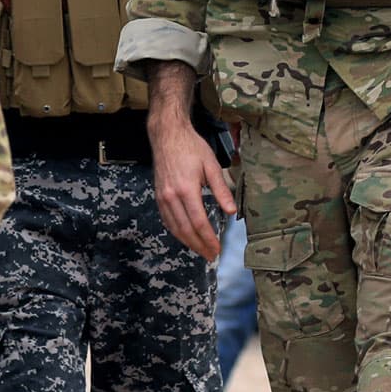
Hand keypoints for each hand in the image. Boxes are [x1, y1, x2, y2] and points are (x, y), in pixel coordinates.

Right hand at [151, 120, 233, 259]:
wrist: (167, 136)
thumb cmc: (192, 148)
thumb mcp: (212, 165)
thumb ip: (221, 190)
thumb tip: (232, 211)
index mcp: (187, 189)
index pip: (199, 222)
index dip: (208, 238)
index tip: (217, 249)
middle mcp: (172, 197)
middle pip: (185, 229)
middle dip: (199, 245)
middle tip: (211, 255)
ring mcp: (162, 198)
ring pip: (174, 228)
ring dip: (188, 242)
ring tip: (201, 250)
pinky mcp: (158, 197)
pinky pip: (167, 220)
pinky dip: (177, 232)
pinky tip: (185, 236)